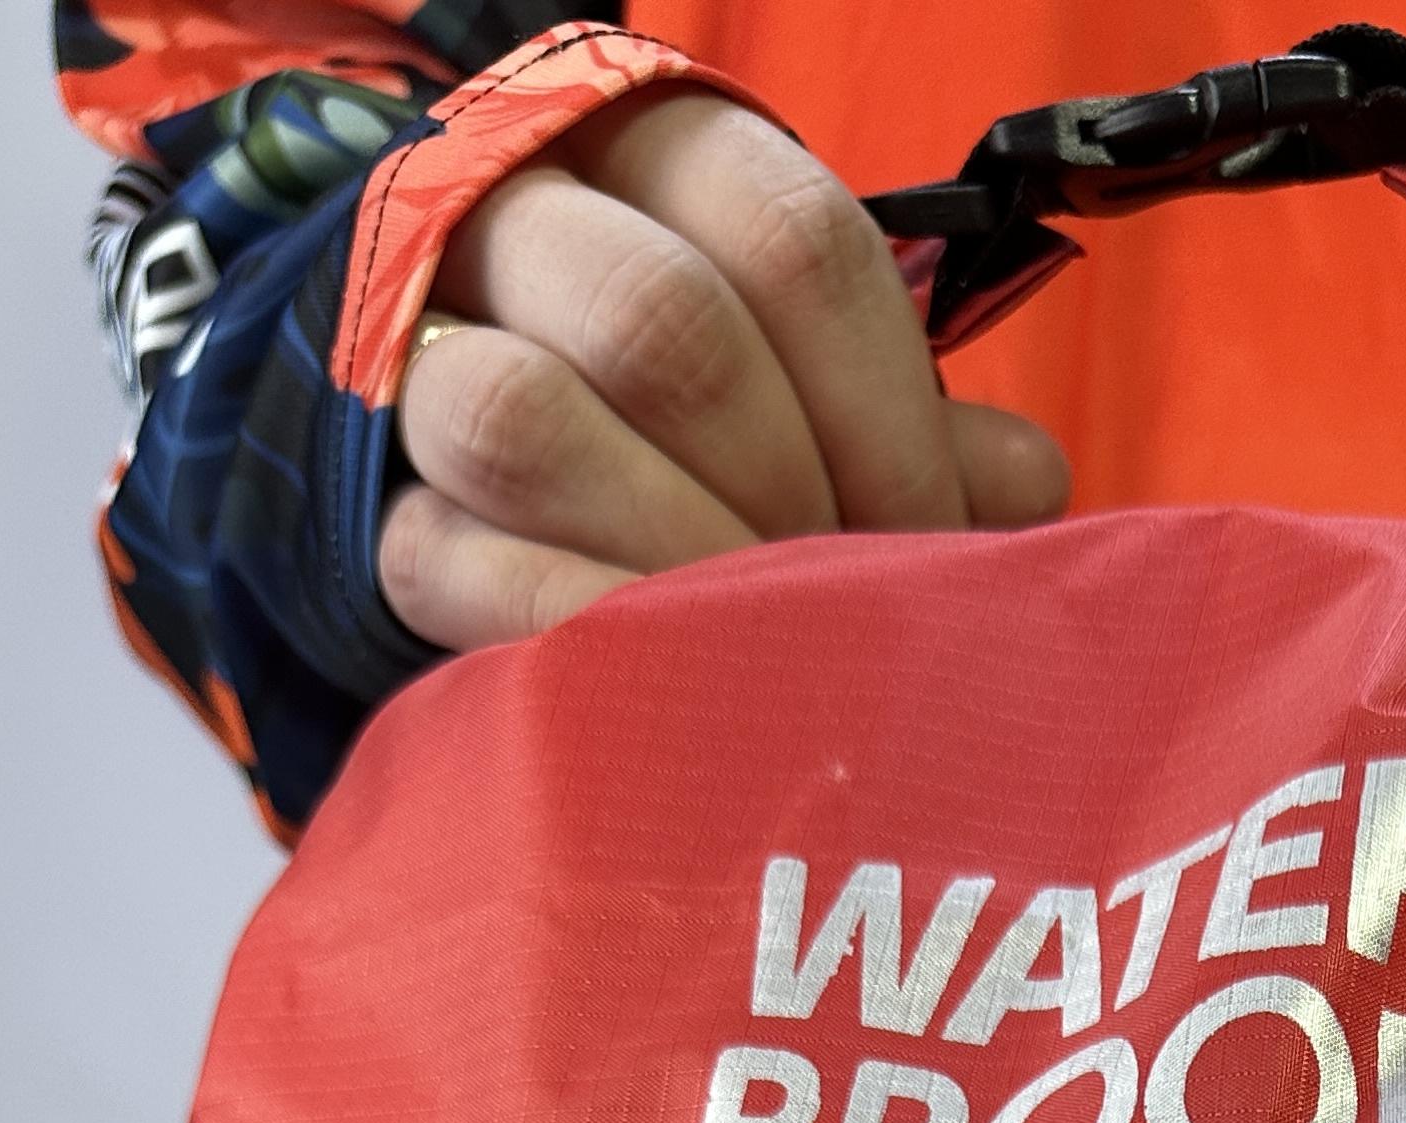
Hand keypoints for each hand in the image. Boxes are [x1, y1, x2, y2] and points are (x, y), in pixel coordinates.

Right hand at [379, 90, 1069, 651]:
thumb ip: (916, 427)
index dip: (882, 409)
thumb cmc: (710, 422)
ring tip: (750, 644)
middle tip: (835, 599)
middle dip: (777, 490)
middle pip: (660, 325)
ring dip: (668, 554)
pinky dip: (571, 628)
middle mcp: (531, 220)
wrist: (517, 456)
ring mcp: (429, 356)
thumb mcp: (816, 386)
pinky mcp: (382, 507)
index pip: (791, 241)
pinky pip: (450, 557)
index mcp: (665, 158)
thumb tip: (1023, 488)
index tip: (928, 537)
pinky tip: (658, 680)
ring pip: (521, 415)